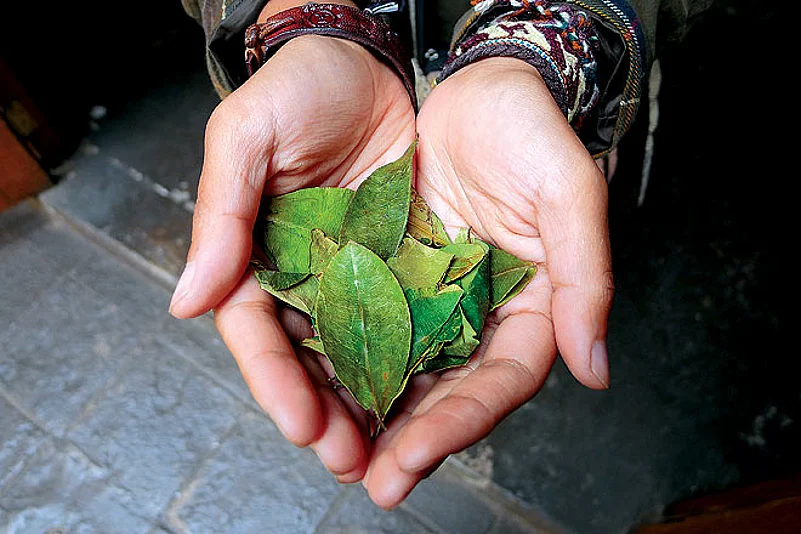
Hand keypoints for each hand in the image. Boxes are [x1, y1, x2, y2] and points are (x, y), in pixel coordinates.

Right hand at [169, 17, 415, 482]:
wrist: (363, 60)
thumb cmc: (296, 90)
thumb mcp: (247, 138)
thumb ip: (221, 215)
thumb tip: (185, 302)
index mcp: (257, 255)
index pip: (257, 331)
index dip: (274, 379)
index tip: (298, 423)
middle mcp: (305, 276)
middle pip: (310, 358)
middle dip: (328, 412)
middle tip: (352, 459)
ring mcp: (356, 274)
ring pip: (361, 352)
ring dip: (374, 404)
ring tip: (393, 451)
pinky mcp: (404, 263)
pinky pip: (410, 319)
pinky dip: (416, 360)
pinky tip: (431, 395)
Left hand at [363, 58, 613, 506]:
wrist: (478, 87)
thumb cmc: (530, 131)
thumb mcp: (569, 193)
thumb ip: (587, 277)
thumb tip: (596, 369)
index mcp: (530, 307)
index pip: (498, 381)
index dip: (460, 424)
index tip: (413, 457)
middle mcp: (477, 314)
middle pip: (445, 391)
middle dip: (408, 439)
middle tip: (371, 480)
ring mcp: (431, 297)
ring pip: (400, 368)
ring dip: (368, 412)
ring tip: (333, 449)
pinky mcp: (390, 273)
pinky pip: (364, 322)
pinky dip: (342, 355)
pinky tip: (314, 384)